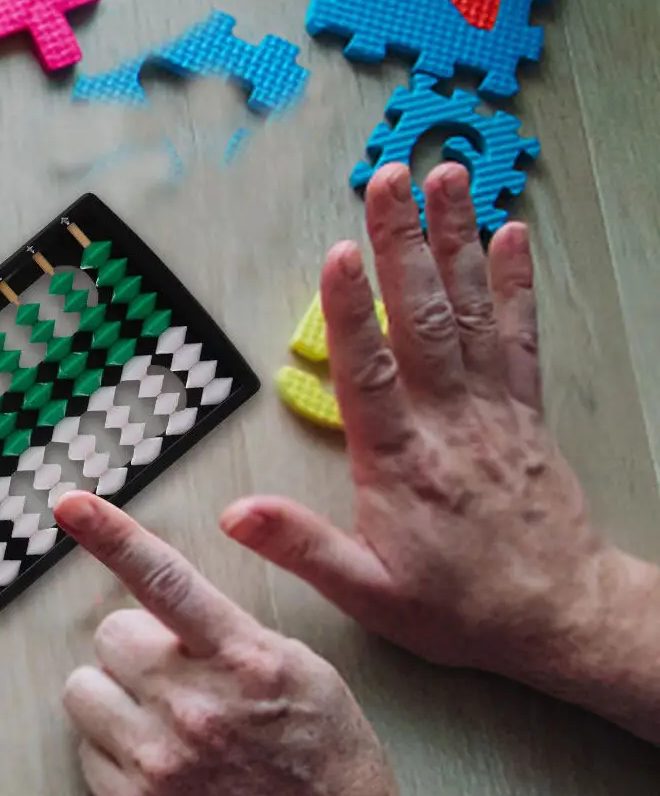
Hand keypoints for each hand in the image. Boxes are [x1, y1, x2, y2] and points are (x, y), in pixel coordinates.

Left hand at [56, 489, 472, 795]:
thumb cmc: (332, 765)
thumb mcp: (308, 674)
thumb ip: (236, 636)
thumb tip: (170, 609)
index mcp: (246, 660)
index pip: (165, 579)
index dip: (112, 535)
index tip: (70, 504)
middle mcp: (195, 705)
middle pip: (111, 635)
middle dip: (136, 649)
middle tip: (176, 679)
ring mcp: (160, 759)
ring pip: (84, 690)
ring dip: (113, 697)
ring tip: (162, 722)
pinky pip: (86, 750)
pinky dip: (112, 749)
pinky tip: (161, 765)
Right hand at [221, 161, 659, 741]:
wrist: (558, 618)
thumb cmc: (457, 609)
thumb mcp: (367, 594)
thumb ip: (302, 547)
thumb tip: (237, 513)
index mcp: (401, 465)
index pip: (369, 375)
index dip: (349, 313)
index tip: (337, 255)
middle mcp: (449, 424)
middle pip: (421, 320)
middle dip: (401, 246)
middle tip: (386, 180)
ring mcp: (493, 412)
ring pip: (469, 313)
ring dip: (455, 242)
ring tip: (444, 177)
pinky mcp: (525, 413)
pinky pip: (519, 336)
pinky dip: (514, 282)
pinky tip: (509, 234)